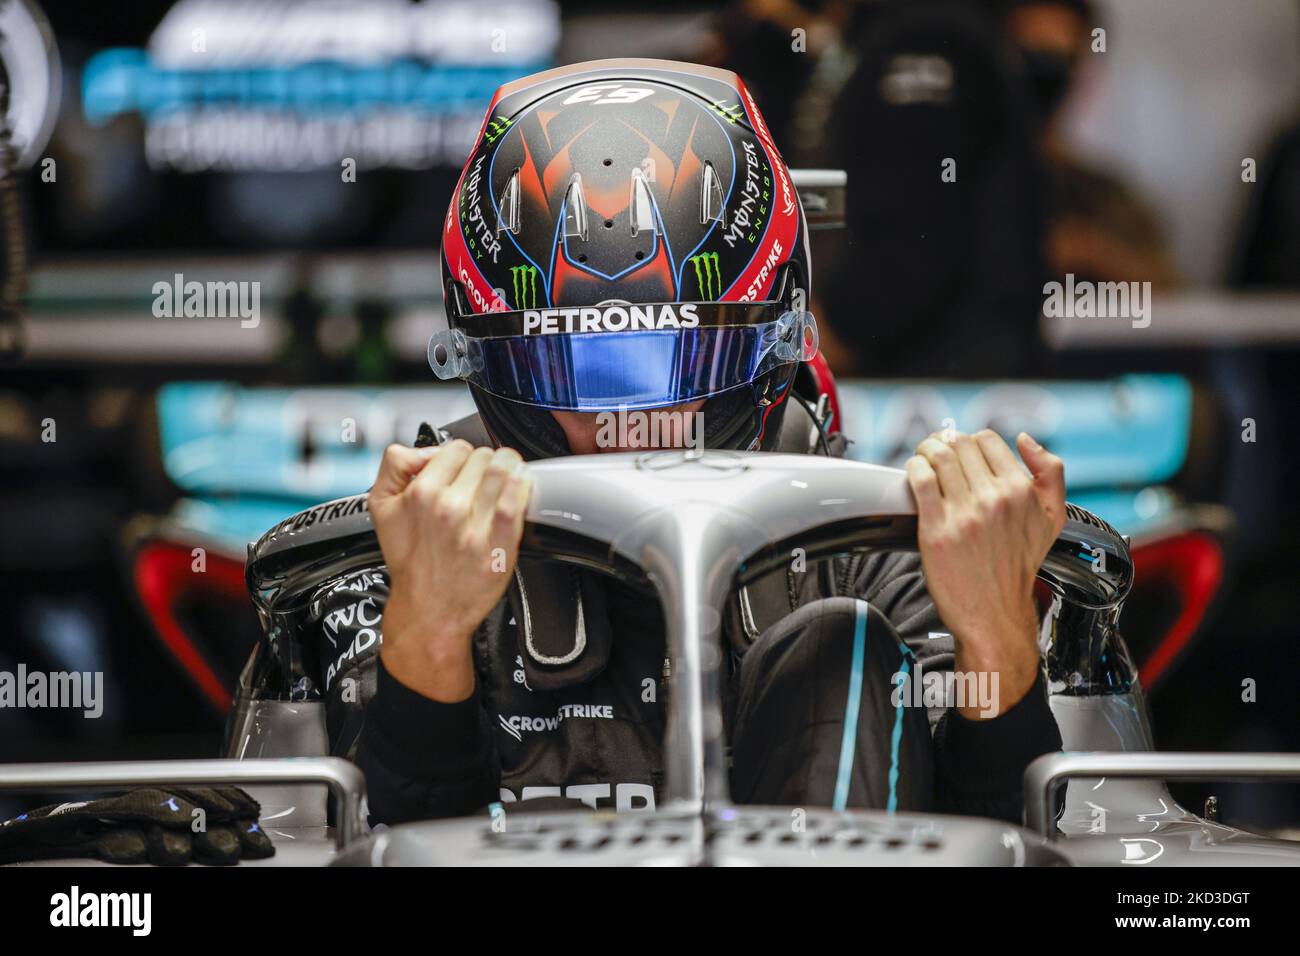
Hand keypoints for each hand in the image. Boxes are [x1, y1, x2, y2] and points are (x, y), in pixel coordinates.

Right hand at [369, 440, 530, 701]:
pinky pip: (518, 498)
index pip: (455, 448)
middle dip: (483, 463)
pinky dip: (522, 485)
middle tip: (481, 478)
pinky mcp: (500, 542)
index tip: (461, 468)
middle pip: (482, 456)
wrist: (429, 608)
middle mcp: (449, 507)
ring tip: (504, 477)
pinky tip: (518, 488)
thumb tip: (427, 451)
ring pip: (504, 470)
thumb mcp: (380, 506)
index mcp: (421, 494)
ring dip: (507, 468)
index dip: (459, 456)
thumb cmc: (411, 561)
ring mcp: (477, 525)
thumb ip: (395, 465)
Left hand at [905, 430, 1065, 717]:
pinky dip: (913, 469)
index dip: (971, 441)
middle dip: (945, 443)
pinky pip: (919, 480)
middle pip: (959, 444)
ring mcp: (964, 513)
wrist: (995, 614)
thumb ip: (1050, 473)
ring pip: (937, 456)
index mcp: (1021, 492)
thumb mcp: (1052, 519)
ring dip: (926, 451)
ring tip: (924, 461)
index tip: (962, 451)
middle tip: (938, 453)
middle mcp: (994, 499)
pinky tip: (915, 475)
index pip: (987, 439)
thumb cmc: (1018, 567)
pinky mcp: (936, 528)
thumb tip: (1026, 440)